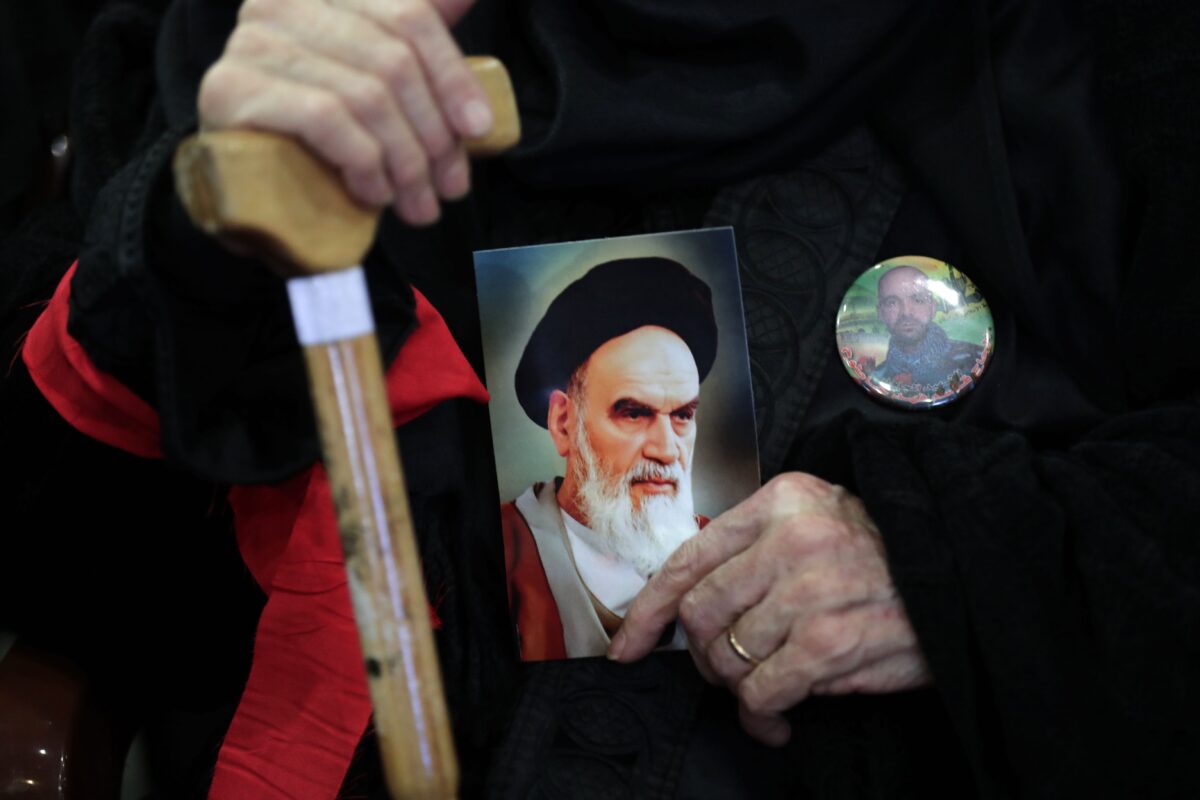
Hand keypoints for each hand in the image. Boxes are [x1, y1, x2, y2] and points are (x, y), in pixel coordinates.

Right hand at [198, 0, 492, 225]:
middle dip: (433, 135)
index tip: (479, 131)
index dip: (453, 77)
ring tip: (417, 204)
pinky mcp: (232, 89)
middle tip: (448, 187)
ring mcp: (254, 43)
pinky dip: (363, 161)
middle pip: (393, 60)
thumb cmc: (320, 141)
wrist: (243, 193)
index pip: (411, 17)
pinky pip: (325, 118)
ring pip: (366, 95)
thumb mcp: (377, 84)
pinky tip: (374, 193)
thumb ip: (414, 38)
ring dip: (405, 162)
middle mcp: (283, 3)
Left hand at [609, 473, 930, 745]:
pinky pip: (763, 690)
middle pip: (700, 613)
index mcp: (780, 502)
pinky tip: (778, 717)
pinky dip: (761, 715)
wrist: (968, 578)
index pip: (689, 557)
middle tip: (730, 670)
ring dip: (737, 689)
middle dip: (706, 655)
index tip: (629, 644)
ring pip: (727, 656)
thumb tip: (689, 604)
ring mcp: (811, 589)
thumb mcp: (819, 523)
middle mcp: (791, 538)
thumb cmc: (888, 559)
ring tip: (763, 694)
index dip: (649, 609)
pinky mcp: (832, 641)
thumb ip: (755, 550)